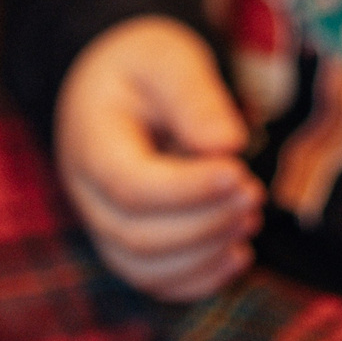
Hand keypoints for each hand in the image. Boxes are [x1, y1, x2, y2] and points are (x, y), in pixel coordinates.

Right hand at [56, 16, 262, 300]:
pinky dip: (196, 280)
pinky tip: (238, 256)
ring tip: (250, 220)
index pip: (131, 186)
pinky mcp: (125, 243)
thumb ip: (194, 97)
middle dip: (204, 223)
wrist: (117, 83)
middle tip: (254, 193)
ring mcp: (102, 223)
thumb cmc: (146, 68)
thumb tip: (228, 145)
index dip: (187, 190)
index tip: (239, 172)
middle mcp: (88, 193)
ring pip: (143, 268)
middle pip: (137, 235)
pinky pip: (154, 280)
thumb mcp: (169, 60)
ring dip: (204, 255)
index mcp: (91, 142)